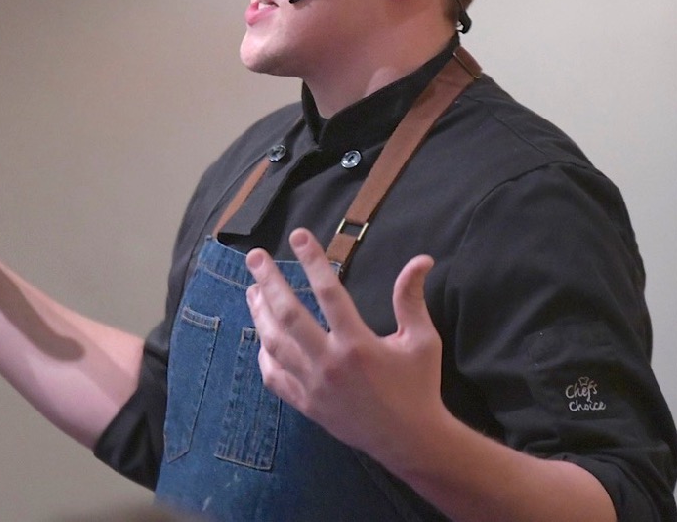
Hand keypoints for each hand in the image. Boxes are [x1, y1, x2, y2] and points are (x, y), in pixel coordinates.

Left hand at [245, 228, 445, 460]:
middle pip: (288, 314)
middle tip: (254, 257)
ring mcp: (313, 386)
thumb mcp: (423, 340)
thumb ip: (412, 298)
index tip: (298, 235)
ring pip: (274, 343)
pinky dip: (263, 354)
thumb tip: (421, 259)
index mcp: (358, 344)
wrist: (410, 442)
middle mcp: (329, 363)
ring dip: (260, 313)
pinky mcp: (305, 404)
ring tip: (253, 289)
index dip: (312, 260)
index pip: (328, 292)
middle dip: (268, 281)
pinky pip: (273, 376)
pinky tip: (261, 334)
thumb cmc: (418, 386)